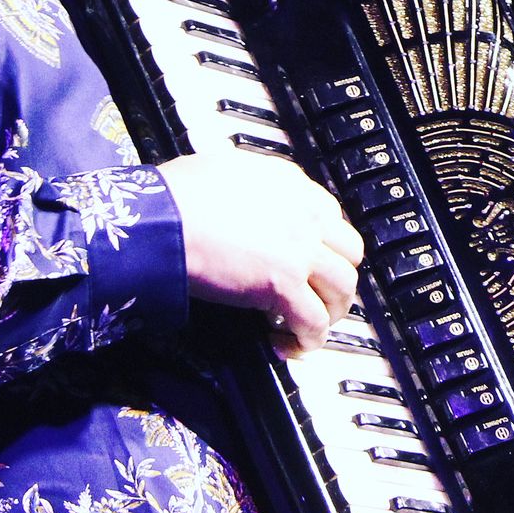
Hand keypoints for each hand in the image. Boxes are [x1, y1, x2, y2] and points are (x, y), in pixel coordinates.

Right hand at [160, 150, 362, 354]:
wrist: (164, 220)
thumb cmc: (176, 195)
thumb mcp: (223, 168)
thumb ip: (248, 182)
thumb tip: (244, 196)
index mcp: (290, 183)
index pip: (332, 215)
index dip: (325, 244)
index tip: (312, 260)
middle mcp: (304, 214)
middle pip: (349, 252)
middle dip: (337, 277)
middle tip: (319, 295)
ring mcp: (300, 249)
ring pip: (342, 288)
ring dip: (329, 311)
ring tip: (306, 325)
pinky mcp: (285, 283)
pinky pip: (314, 320)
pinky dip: (307, 340)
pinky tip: (287, 344)